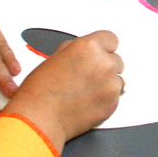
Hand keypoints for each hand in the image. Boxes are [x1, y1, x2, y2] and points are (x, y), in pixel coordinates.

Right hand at [1, 30, 122, 150]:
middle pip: (116, 59)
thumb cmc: (41, 89)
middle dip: (105, 66)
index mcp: (89, 46)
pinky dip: (106, 98)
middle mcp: (104, 63)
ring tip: (86, 90)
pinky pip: (116, 96)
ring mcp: (111, 84)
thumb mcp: (56, 56)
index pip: (111, 39)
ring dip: (106, 83)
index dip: (104, 47)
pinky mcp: (113, 103)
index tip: (99, 54)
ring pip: (117, 78)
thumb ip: (77, 49)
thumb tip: (87, 51)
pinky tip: (88, 101)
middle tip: (88, 76)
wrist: (40, 117)